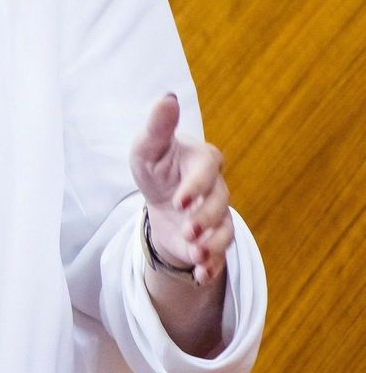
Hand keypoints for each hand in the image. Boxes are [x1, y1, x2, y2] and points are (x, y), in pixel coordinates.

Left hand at [130, 93, 233, 286]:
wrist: (159, 197)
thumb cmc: (155, 165)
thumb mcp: (147, 146)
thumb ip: (158, 125)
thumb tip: (168, 97)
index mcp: (204, 160)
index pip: (209, 170)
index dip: (197, 186)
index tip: (180, 201)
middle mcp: (216, 188)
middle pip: (220, 203)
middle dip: (206, 219)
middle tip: (189, 231)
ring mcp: (217, 215)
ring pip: (224, 230)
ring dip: (212, 245)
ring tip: (196, 255)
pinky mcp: (212, 238)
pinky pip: (219, 254)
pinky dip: (211, 267)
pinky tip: (199, 276)